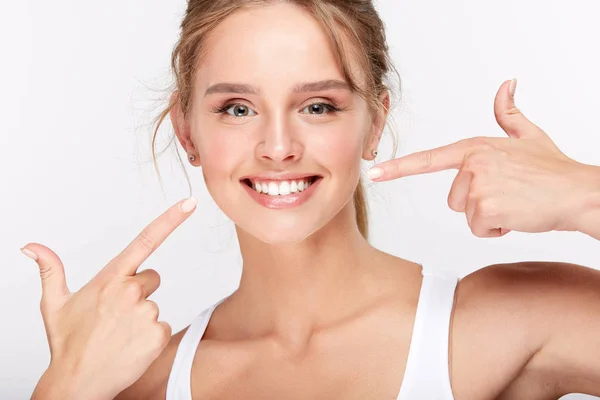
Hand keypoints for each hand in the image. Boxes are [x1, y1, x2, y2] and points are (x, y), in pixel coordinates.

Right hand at [23, 197, 197, 399]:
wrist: (77, 382)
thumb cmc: (68, 342)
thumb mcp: (54, 304)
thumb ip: (50, 270)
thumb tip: (31, 247)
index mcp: (110, 278)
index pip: (145, 241)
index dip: (170, 220)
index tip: (190, 203)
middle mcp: (131, 291)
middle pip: (152, 279)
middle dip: (139, 292)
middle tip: (116, 316)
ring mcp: (146, 313)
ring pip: (155, 306)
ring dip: (142, 318)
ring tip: (119, 335)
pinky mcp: (158, 334)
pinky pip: (163, 328)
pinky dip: (150, 338)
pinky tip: (130, 347)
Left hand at [367, 79, 597, 237]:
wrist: (578, 193)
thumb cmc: (553, 169)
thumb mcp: (529, 136)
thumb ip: (509, 113)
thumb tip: (507, 85)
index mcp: (475, 148)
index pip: (429, 159)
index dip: (399, 167)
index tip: (375, 173)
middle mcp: (472, 164)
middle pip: (454, 199)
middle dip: (478, 204)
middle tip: (508, 194)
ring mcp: (477, 185)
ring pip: (466, 215)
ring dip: (489, 216)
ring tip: (514, 203)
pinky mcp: (485, 207)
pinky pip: (480, 229)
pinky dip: (498, 229)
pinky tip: (517, 215)